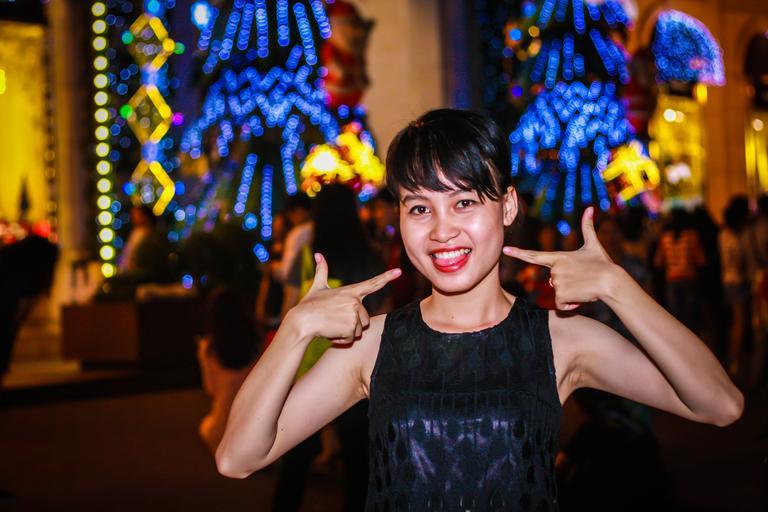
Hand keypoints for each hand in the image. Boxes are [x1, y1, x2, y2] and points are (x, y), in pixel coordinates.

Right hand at [290, 253, 401, 342]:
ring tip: (332, 325)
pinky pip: (351, 339)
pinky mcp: (350, 327)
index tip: (399, 272)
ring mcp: (354, 314)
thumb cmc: (309, 304)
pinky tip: (331, 332)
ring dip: (347, 332)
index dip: (387, 277)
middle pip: (364, 319)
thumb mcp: (317, 287)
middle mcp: (355, 301)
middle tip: (335, 319)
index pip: (373, 283)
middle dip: (352, 324)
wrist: (302, 321)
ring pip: (358, 330)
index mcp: (350, 291)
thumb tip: (318, 254)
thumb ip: (321, 271)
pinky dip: (341, 340)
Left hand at [503, 207, 617, 310]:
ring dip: (570, 294)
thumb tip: (590, 208)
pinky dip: (570, 305)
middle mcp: (555, 269)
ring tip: (583, 286)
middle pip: (554, 280)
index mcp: (559, 257)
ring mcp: (557, 282)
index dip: (518, 253)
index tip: (505, 250)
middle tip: (582, 278)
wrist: (612, 281)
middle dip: (567, 283)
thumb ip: (587, 228)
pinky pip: (560, 304)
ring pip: (558, 292)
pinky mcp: (561, 294)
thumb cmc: (603, 263)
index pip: (534, 256)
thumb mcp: (593, 245)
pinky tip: (581, 297)